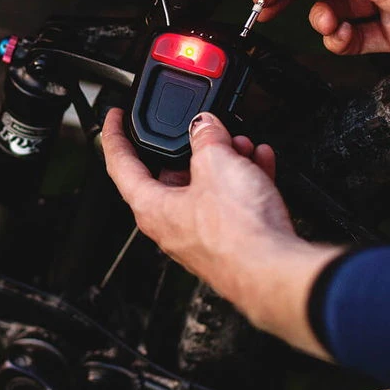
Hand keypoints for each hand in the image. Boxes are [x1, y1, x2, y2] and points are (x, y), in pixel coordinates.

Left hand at [101, 108, 343, 356]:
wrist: (275, 272)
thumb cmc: (236, 232)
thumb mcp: (217, 163)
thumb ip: (206, 137)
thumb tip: (203, 125)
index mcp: (152, 208)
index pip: (120, 165)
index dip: (115, 135)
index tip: (114, 117)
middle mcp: (172, 226)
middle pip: (172, 174)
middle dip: (193, 147)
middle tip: (207, 127)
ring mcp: (202, 236)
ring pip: (208, 187)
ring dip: (226, 161)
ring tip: (243, 145)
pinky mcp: (231, 242)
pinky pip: (232, 203)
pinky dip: (245, 179)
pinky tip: (260, 162)